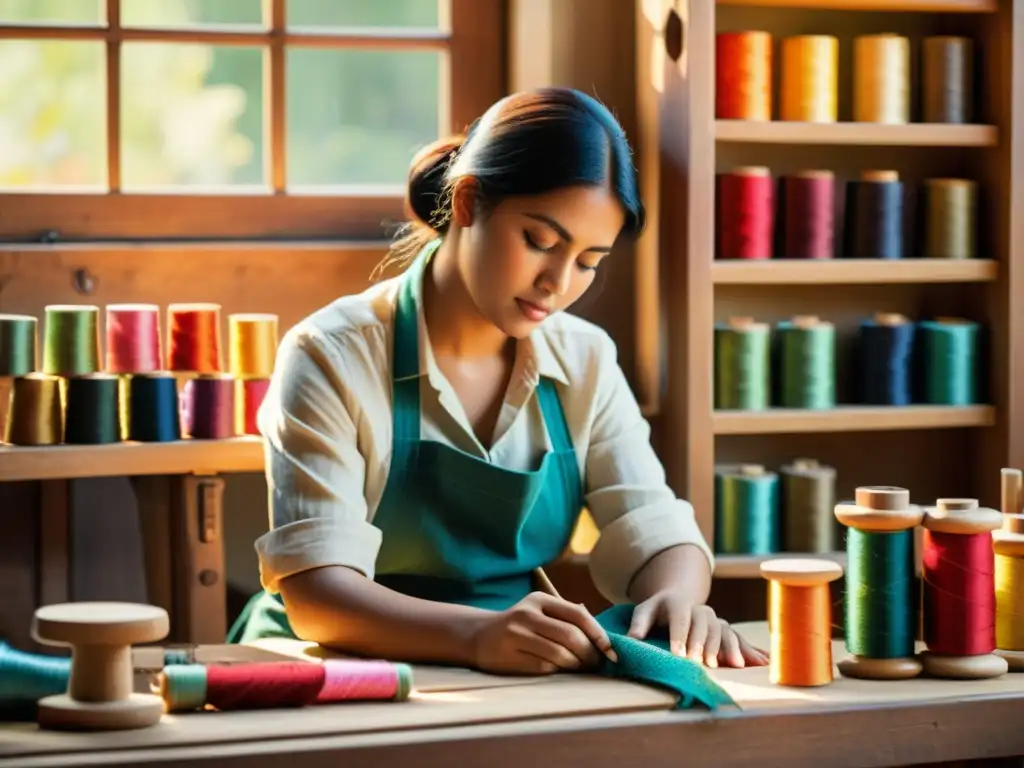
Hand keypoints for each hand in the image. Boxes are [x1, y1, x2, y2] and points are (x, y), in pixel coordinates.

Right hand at [470, 592, 617, 674]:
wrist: (479, 636)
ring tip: (581, 668)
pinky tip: (560, 670)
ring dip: (577, 665)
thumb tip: (605, 637)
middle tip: (597, 664)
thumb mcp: (541, 612)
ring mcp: (516, 635)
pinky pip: (545, 667)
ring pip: (560, 654)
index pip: (578, 615)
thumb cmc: (520, 626)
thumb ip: (568, 617)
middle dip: (590, 654)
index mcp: (540, 599)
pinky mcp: (510, 655)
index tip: (611, 651)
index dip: (598, 634)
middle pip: (571, 636)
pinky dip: (559, 671)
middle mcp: (527, 614)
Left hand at [627, 590, 767, 668]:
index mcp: (677, 602)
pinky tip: (760, 663)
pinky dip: (748, 650)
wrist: (677, 600)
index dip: (679, 637)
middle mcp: (699, 608)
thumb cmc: (656, 612)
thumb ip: (638, 625)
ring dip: (727, 648)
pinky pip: (737, 638)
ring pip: (723, 630)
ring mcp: (714, 618)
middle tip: (701, 664)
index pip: (680, 619)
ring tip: (730, 666)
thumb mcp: (644, 612)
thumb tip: (631, 640)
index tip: (678, 656)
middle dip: (703, 645)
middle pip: (703, 625)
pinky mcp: (724, 628)